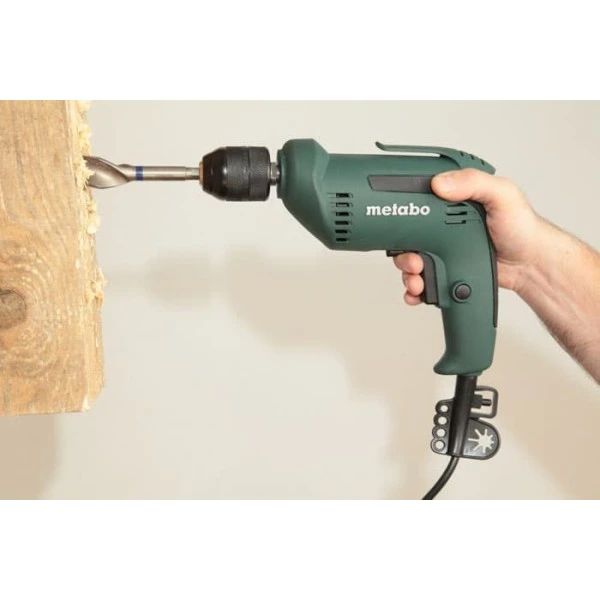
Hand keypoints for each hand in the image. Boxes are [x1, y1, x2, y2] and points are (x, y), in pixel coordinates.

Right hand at [394, 169, 541, 304]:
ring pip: (409, 260)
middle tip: (413, 260)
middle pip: (406, 236)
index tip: (394, 222)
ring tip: (418, 279)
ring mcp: (442, 248)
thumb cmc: (521, 228)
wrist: (530, 265)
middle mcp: (443, 224)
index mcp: (452, 199)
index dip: (402, 212)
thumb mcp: (502, 195)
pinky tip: (417, 291)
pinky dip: (413, 289)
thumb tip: (439, 183)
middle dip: (402, 252)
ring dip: (407, 272)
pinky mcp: (445, 268)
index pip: (417, 201)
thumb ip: (473, 183)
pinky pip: (420, 279)